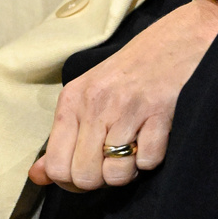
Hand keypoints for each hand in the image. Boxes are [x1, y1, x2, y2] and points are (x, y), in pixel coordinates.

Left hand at [29, 0, 217, 192]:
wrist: (180, 37)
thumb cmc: (133, 69)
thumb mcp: (90, 93)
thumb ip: (63, 135)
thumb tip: (37, 176)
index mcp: (73, 99)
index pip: (57, 166)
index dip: (73, 180)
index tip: (90, 168)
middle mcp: (95, 103)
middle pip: (85, 177)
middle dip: (102, 178)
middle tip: (116, 157)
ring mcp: (127, 107)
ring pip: (116, 174)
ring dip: (129, 170)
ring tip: (136, 146)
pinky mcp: (159, 112)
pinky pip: (148, 161)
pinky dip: (153, 157)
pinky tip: (155, 134)